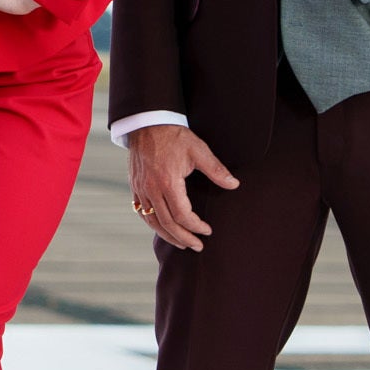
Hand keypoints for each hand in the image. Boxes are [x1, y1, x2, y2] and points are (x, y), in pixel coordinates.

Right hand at [128, 123, 239, 250]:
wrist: (147, 123)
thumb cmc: (174, 136)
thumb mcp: (199, 150)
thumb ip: (216, 170)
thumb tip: (234, 185)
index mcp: (167, 182)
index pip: (182, 215)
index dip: (195, 226)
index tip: (207, 230)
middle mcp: (151, 189)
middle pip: (167, 224)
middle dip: (184, 238)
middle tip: (197, 246)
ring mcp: (140, 189)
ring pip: (152, 221)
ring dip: (167, 235)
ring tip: (181, 244)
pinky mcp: (135, 186)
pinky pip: (142, 212)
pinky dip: (153, 224)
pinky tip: (163, 228)